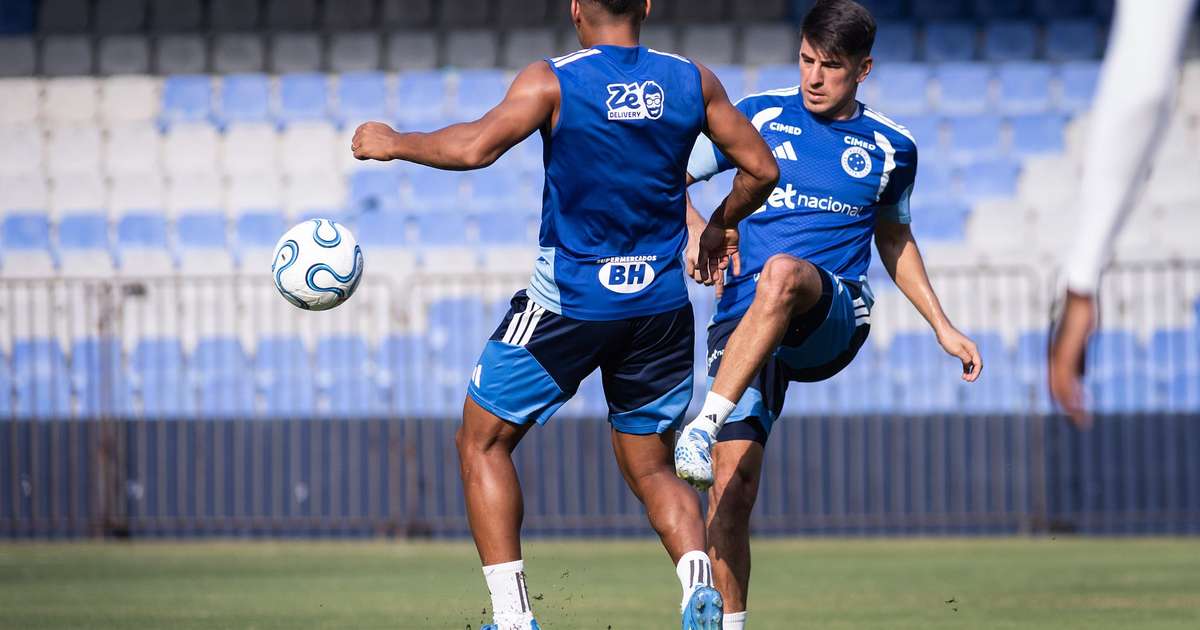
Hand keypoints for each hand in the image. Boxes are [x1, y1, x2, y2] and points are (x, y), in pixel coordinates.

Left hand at [351, 122, 400, 160]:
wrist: (397, 144)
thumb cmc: (393, 139)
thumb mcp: (382, 129)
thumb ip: (373, 131)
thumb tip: (371, 135)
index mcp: (367, 125)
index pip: (357, 133)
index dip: (362, 140)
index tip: (369, 144)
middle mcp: (363, 131)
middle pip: (355, 141)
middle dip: (361, 146)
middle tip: (371, 150)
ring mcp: (362, 140)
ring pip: (354, 148)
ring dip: (361, 152)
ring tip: (370, 154)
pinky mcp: (363, 149)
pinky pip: (356, 155)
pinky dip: (361, 157)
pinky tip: (368, 157)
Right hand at [692, 218, 739, 297]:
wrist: (724, 222)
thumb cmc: (711, 233)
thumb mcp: (704, 247)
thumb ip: (702, 259)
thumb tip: (697, 271)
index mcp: (707, 253)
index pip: (706, 266)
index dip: (706, 275)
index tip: (706, 283)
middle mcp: (716, 253)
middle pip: (716, 268)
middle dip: (716, 278)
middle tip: (717, 288)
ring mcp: (725, 251)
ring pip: (724, 264)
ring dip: (723, 268)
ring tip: (721, 269)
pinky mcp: (734, 249)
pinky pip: (736, 260)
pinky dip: (736, 267)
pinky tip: (736, 275)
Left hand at [936, 326, 981, 382]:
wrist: (942, 330)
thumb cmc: (949, 339)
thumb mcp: (957, 351)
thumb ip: (965, 359)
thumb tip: (970, 365)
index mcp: (973, 349)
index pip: (978, 363)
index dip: (976, 373)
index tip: (970, 380)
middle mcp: (972, 350)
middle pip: (977, 364)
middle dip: (974, 373)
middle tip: (967, 380)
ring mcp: (967, 350)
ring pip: (972, 363)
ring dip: (970, 371)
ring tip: (965, 378)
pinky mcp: (962, 351)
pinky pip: (966, 361)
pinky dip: (966, 368)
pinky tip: (963, 374)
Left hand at [1049, 291, 1094, 428]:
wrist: (1077, 297)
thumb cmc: (1081, 315)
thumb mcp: (1080, 340)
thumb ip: (1079, 358)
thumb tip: (1081, 376)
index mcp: (1056, 355)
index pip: (1058, 381)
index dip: (1064, 397)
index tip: (1073, 411)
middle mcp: (1054, 357)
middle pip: (1058, 387)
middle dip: (1068, 406)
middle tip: (1077, 422)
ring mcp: (1059, 354)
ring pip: (1061, 386)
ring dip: (1071, 405)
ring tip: (1080, 420)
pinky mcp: (1066, 351)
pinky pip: (1066, 376)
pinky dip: (1072, 393)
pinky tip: (1079, 405)